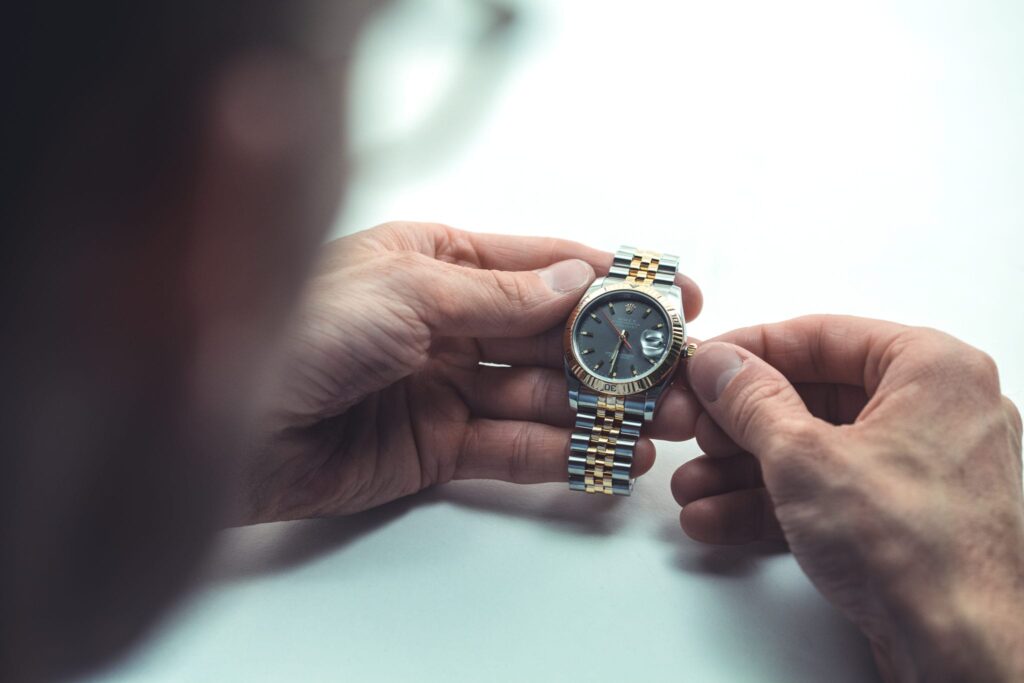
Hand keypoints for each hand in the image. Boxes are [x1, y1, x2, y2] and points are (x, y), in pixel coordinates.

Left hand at [243, 222, 702, 522]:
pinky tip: (610, 457)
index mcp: (436, 261)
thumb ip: (502, 296)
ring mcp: (445, 385)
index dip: (611, 279)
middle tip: (680, 374)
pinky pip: (511, 448)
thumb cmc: (301, 329)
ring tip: (663, 423)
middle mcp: (446, 320)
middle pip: (551, 336)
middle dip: (617, 354)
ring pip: (540, 395)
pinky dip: (561, 453)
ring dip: (602, 409)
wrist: (226, 424)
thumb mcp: (409, 293)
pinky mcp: (436, 446)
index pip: (542, 266)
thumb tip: (577, 282)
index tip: (675, 293)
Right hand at [670, 315, 1023, 680]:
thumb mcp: (803, 456)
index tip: (706, 363)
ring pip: (814, 450)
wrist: (961, 648)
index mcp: (931, 370)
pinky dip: (774, 503)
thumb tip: (720, 365)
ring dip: (744, 470)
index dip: (751, 350)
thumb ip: (750, 400)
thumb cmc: (917, 549)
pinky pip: (827, 492)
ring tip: (694, 485)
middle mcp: (934, 411)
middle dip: (740, 425)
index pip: (822, 336)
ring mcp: (921, 468)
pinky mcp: (903, 517)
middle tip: (696, 430)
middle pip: (813, 396)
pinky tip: (720, 518)